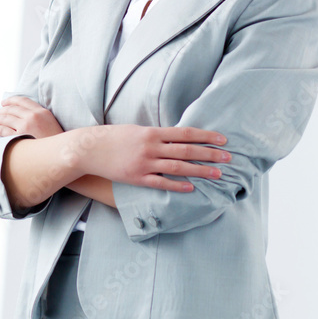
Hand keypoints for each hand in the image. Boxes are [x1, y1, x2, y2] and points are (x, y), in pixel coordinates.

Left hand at [0, 96, 63, 139]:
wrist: (60, 153)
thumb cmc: (55, 140)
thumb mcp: (50, 122)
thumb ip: (38, 115)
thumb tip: (23, 113)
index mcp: (41, 111)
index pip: (21, 100)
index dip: (10, 100)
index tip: (3, 103)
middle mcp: (32, 116)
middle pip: (11, 109)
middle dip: (0, 111)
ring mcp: (25, 126)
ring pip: (5, 119)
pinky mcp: (19, 137)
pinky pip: (3, 130)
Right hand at [68, 124, 230, 192]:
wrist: (89, 149)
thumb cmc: (113, 138)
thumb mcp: (136, 130)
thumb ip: (156, 134)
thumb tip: (178, 137)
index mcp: (151, 132)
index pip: (185, 133)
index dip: (205, 136)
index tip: (223, 140)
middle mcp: (150, 147)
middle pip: (186, 150)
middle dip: (209, 154)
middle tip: (229, 158)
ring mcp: (144, 163)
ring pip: (178, 168)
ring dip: (200, 171)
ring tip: (217, 174)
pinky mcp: (137, 178)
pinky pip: (161, 183)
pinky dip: (177, 185)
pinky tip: (192, 188)